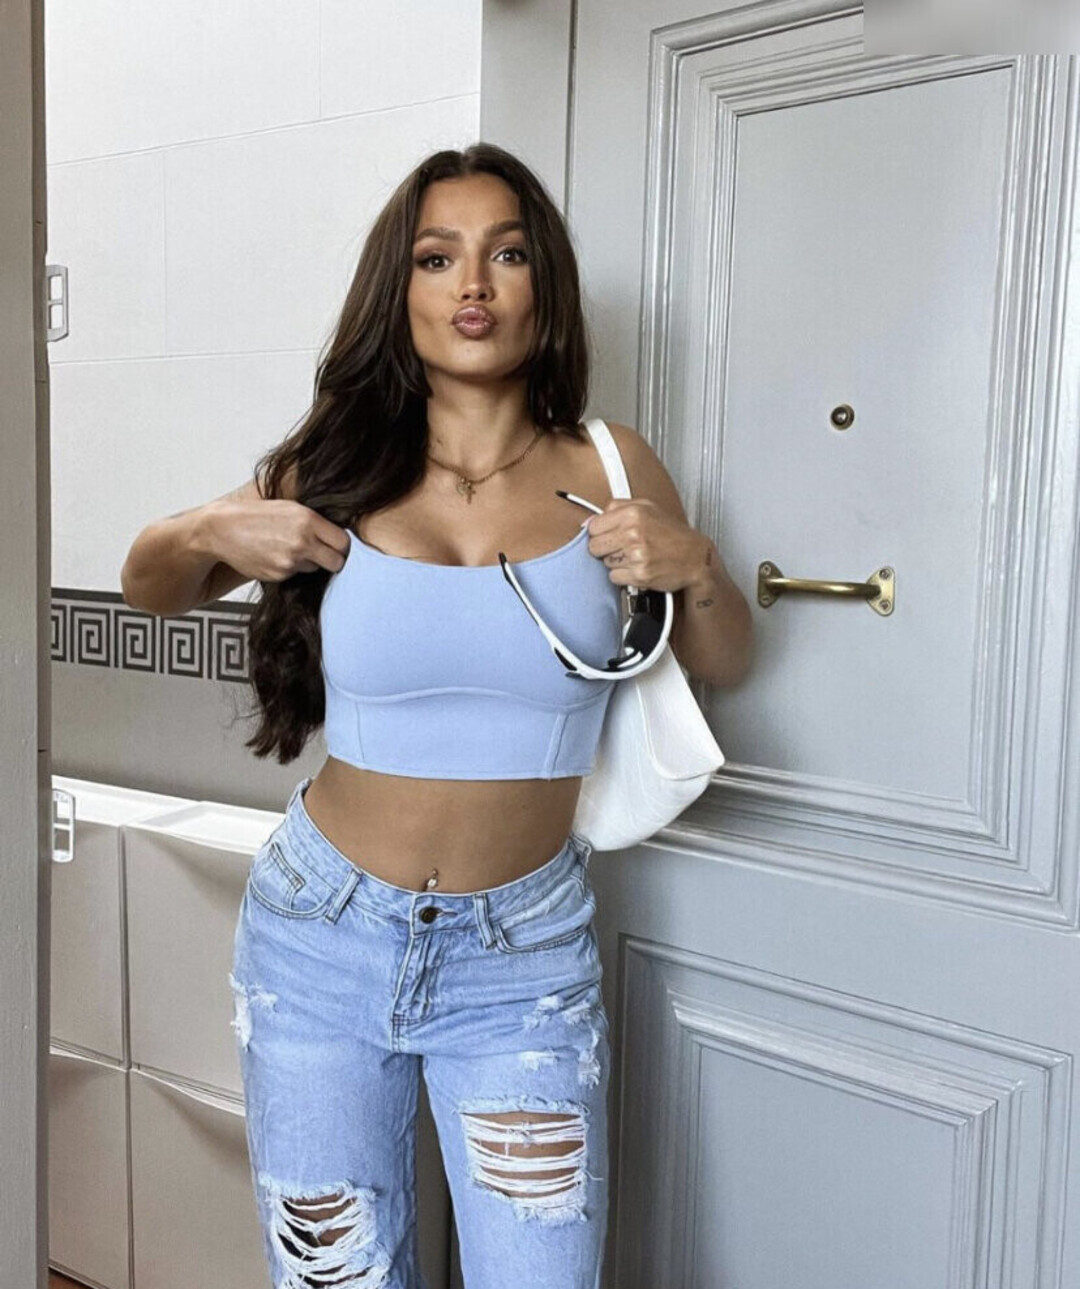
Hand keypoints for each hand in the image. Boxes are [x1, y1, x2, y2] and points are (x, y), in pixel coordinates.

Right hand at [201, 496, 350, 582]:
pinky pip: (296, 574)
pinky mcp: (279, 575)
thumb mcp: (290, 508)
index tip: (337, 545)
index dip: (342, 545)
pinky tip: (274, 555)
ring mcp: (290, 562)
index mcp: (308, 520)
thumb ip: (315, 522)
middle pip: (337, 562)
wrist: (222, 530)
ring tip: (287, 548)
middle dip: (333, 559)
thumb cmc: (256, 515)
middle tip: (323, 553)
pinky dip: (290, 568)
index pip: (344, 542)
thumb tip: (338, 536)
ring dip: (308, 562)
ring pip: (315, 569)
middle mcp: (302, 542)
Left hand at [582, 498, 714, 591]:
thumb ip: (615, 508)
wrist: (696, 557)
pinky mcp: (639, 575)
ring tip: (636, 556)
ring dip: (616, 562)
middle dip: (606, 548)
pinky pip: (614, 578)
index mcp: (632, 513)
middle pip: (594, 547)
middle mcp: (633, 533)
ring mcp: (636, 555)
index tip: (609, 535)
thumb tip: (587, 522)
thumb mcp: (647, 507)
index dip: (600, 533)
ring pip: (605, 563)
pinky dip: (623, 576)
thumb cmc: (672, 533)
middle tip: (622, 547)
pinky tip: (638, 567)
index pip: (593, 527)